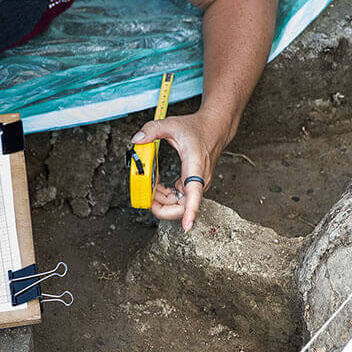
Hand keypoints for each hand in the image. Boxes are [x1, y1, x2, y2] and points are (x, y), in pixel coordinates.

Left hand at [131, 111, 230, 231]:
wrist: (215, 128)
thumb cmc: (197, 129)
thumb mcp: (171, 124)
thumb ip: (152, 130)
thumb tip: (136, 140)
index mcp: (195, 168)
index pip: (195, 195)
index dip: (190, 212)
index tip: (186, 227)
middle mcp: (199, 181)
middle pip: (183, 207)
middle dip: (163, 209)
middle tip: (148, 200)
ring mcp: (197, 185)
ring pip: (180, 205)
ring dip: (162, 202)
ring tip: (150, 190)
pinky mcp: (193, 185)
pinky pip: (179, 199)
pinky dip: (166, 196)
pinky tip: (158, 187)